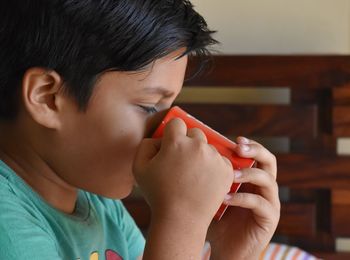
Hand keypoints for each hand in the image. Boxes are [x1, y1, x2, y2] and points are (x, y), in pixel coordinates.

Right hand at [133, 118, 233, 226]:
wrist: (181, 218)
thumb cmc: (157, 194)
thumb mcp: (139, 167)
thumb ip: (145, 145)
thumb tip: (159, 138)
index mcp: (176, 142)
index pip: (177, 123)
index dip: (173, 132)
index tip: (172, 144)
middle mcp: (198, 146)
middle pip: (195, 132)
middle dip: (189, 142)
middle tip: (182, 161)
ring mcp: (214, 158)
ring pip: (209, 147)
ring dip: (202, 155)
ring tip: (193, 175)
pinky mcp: (227, 170)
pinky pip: (221, 160)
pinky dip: (214, 167)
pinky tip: (205, 179)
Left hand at [207, 137, 279, 259]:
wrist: (224, 250)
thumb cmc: (216, 220)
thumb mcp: (213, 193)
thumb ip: (210, 177)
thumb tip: (191, 155)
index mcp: (253, 180)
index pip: (258, 156)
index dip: (250, 145)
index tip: (235, 140)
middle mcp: (264, 189)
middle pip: (270, 162)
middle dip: (255, 151)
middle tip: (238, 148)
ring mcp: (269, 204)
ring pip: (268, 180)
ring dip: (248, 174)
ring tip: (229, 174)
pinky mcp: (268, 220)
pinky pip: (260, 203)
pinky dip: (242, 198)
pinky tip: (225, 198)